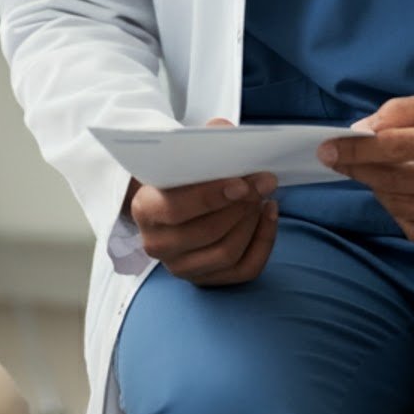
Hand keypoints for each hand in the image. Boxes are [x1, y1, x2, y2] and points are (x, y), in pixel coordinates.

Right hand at [127, 119, 278, 286]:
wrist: (167, 201)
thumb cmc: (178, 174)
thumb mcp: (181, 152)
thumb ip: (202, 140)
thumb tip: (226, 133)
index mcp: (144, 210)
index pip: (177, 209)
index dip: (211, 197)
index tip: (241, 183)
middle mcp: (158, 244)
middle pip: (207, 232)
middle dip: (240, 206)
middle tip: (263, 182)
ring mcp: (181, 266)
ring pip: (226, 252)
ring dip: (251, 222)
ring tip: (263, 195)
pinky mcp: (206, 280)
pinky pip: (244, 268)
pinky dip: (264, 242)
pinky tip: (269, 214)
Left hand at [319, 89, 413, 244]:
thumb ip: (404, 111)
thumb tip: (363, 129)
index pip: (394, 148)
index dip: (355, 149)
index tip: (327, 147)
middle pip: (392, 180)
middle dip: (356, 169)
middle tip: (335, 158)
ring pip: (401, 207)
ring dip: (376, 189)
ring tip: (371, 173)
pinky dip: (398, 213)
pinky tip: (397, 195)